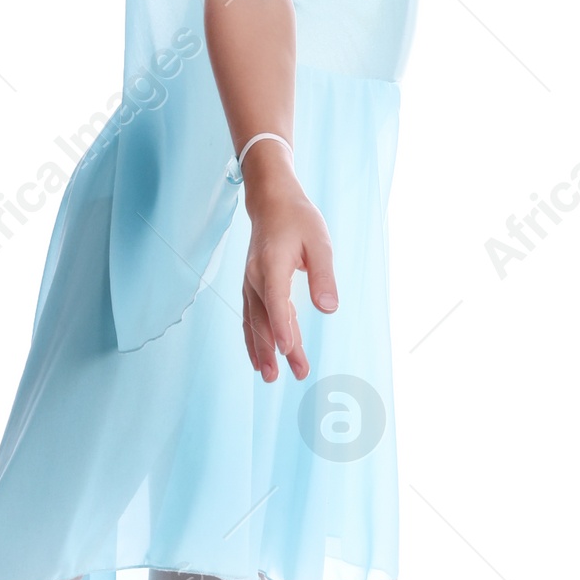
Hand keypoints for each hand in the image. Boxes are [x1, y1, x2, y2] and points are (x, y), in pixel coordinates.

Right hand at [240, 146, 337, 382]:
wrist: (271, 201)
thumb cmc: (298, 220)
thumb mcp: (319, 242)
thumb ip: (323, 276)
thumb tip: (329, 309)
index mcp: (272, 264)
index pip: (276, 300)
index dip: (282, 327)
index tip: (288, 351)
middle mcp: (256, 277)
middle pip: (265, 319)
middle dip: (275, 350)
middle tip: (288, 376)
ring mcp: (251, 283)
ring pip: (255, 322)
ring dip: (261, 350)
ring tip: (269, 377)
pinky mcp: (253, 287)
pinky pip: (252, 317)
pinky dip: (255, 339)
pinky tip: (260, 358)